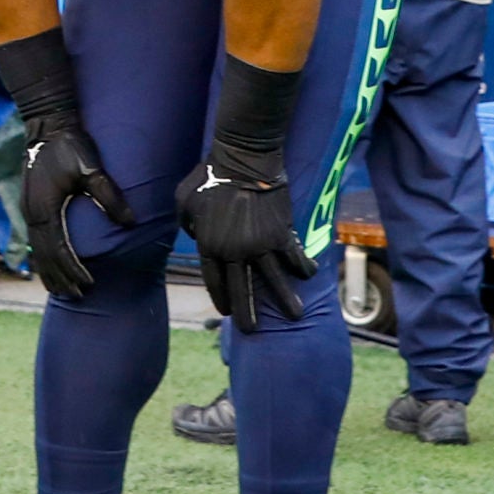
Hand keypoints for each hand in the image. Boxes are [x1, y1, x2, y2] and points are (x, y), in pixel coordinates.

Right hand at [19, 116, 134, 298]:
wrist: (47, 125)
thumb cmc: (71, 146)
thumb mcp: (93, 170)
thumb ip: (110, 196)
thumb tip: (131, 223)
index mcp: (46, 208)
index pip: (59, 249)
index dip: (74, 269)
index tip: (89, 284)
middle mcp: (32, 213)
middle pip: (44, 257)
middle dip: (61, 278)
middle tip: (78, 296)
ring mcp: (28, 210)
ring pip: (36, 252)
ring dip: (49, 272)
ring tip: (63, 291)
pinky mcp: (30, 206)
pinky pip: (35, 241)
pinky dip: (43, 258)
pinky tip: (52, 266)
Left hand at [177, 141, 311, 333]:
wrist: (243, 161)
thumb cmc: (208, 176)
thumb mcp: (184, 201)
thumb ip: (187, 224)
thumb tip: (196, 236)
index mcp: (209, 246)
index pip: (214, 281)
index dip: (221, 298)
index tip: (226, 312)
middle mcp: (234, 252)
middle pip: (241, 290)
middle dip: (247, 313)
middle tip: (251, 332)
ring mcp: (260, 246)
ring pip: (273, 281)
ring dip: (285, 300)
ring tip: (295, 315)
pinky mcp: (281, 235)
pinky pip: (293, 256)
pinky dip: (302, 266)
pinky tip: (309, 275)